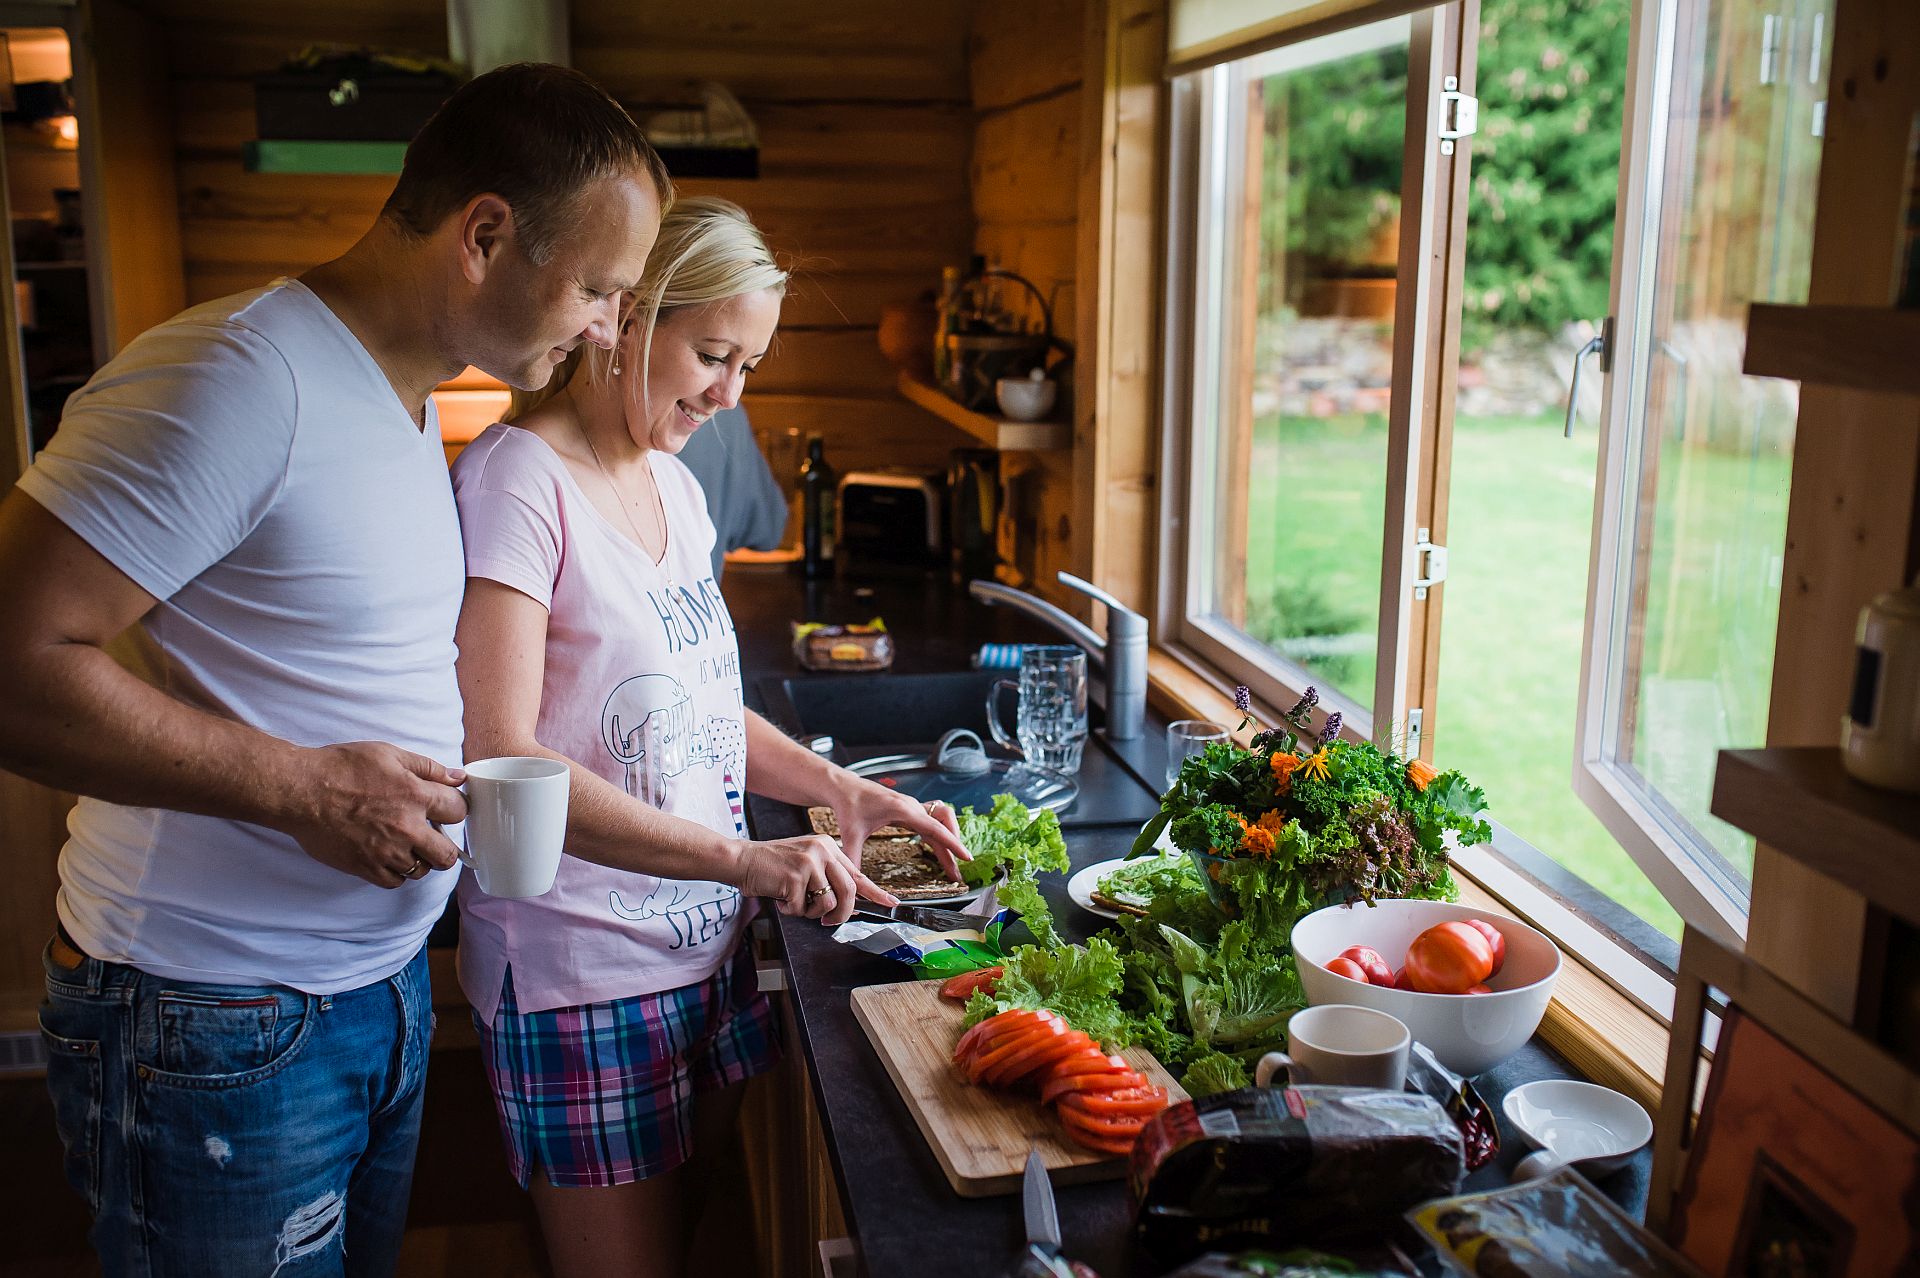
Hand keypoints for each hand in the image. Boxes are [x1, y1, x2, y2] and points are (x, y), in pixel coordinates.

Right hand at [281, 742, 467, 888]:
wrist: (300, 791)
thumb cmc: (341, 767)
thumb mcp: (389, 754)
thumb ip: (428, 768)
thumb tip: (458, 777)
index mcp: (415, 796)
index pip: (459, 812)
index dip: (454, 809)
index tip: (445, 810)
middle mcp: (406, 828)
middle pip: (447, 855)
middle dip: (444, 846)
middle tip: (433, 837)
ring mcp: (386, 852)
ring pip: (420, 870)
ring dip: (418, 859)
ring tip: (404, 844)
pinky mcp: (365, 867)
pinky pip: (394, 882)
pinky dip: (395, 872)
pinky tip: (387, 856)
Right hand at [734, 833, 896, 925]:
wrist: (741, 859)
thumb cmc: (771, 866)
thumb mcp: (805, 864)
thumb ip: (827, 879)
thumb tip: (849, 905)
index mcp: (828, 846)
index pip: (857, 874)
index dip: (875, 892)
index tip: (891, 903)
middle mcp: (822, 851)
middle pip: (848, 892)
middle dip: (842, 915)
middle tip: (828, 922)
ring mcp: (810, 862)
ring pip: (828, 903)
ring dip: (811, 913)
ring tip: (794, 902)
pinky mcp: (795, 877)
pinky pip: (802, 909)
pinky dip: (790, 910)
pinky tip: (779, 898)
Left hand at [827, 776, 971, 882]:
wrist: (845, 787)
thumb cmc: (848, 806)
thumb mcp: (850, 836)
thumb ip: (854, 861)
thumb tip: (856, 884)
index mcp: (902, 810)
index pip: (935, 828)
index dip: (953, 843)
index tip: (967, 857)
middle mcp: (912, 806)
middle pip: (943, 826)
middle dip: (953, 848)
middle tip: (956, 873)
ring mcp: (913, 806)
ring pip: (942, 820)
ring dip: (950, 837)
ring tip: (951, 861)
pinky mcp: (910, 808)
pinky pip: (933, 819)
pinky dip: (941, 832)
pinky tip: (939, 846)